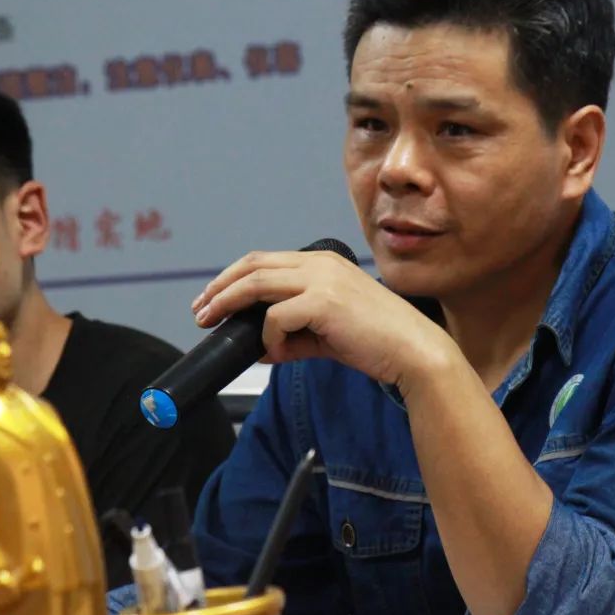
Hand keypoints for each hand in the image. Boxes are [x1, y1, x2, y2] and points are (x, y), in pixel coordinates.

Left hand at [192, 250, 455, 388]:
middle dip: (220, 288)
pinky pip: (275, 319)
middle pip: (252, 265)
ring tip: (213, 324)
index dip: (232, 278)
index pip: (265, 260)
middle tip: (200, 311)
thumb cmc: (379, 342)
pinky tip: (280, 354)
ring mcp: (322, 281)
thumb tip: (261, 346)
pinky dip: (269, 339)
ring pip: (256, 284)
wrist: (414, 351)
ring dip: (228, 304)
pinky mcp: (323, 303)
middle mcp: (321, 264)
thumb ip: (295, 334)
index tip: (213, 300)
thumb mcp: (329, 333)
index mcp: (324, 263)